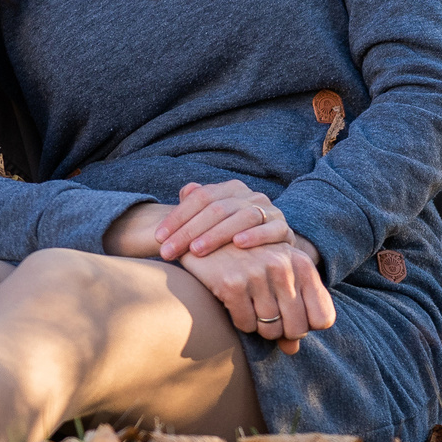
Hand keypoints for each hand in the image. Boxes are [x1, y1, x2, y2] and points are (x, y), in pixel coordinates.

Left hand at [155, 179, 292, 260]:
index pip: (200, 197)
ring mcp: (269, 211)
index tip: (158, 238)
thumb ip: (197, 206)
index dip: (177, 217)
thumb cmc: (232, 237)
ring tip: (197, 250)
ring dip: (217, 234)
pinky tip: (238, 245)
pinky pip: (271, 229)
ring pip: (242, 217)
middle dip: (189, 231)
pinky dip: (256, 235)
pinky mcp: (283, 229)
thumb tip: (186, 190)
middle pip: (216, 208)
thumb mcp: (213, 222)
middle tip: (168, 251)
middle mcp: (250, 196)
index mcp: (230, 189)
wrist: (272, 250)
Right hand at [180, 241, 337, 354]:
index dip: (308, 326)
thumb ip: (293, 313)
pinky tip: (236, 305)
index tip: (292, 319)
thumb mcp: (279, 279)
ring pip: (270, 330)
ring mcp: (257, 274)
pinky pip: (246, 324)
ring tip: (251, 308)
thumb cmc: (251, 262)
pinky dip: (242, 322)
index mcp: (302, 264)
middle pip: (297, 329)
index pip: (323, 318)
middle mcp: (283, 267)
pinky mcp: (232, 283)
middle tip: (268, 319)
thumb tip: (292, 350)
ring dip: (260, 327)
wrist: (208, 239)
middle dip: (282, 332)